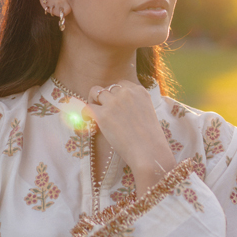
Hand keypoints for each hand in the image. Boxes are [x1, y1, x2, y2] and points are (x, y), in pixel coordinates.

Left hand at [82, 80, 175, 194]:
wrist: (150, 152)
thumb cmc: (150, 140)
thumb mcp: (148, 114)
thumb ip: (135, 106)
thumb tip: (118, 109)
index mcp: (140, 91)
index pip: (121, 84)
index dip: (116, 94)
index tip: (115, 105)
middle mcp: (126, 93)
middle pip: (108, 88)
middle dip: (105, 98)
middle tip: (105, 112)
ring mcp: (114, 102)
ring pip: (95, 92)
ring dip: (94, 102)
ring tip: (96, 115)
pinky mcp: (103, 115)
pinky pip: (87, 107)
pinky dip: (86, 113)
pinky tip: (90, 121)